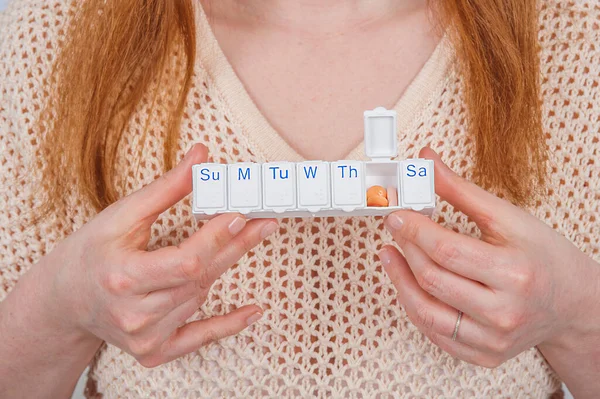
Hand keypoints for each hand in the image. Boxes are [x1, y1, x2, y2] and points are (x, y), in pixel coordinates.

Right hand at [40, 144, 278, 367]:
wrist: (65, 299)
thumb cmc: (92, 251)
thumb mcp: (122, 215)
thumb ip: (166, 189)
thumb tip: (202, 155)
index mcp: (123, 277)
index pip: (185, 261)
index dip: (216, 239)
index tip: (241, 214)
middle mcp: (133, 315)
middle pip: (200, 278)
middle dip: (235, 246)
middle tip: (265, 223)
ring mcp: (144, 339)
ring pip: (200, 297)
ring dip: (215, 268)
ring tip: (227, 243)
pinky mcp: (153, 353)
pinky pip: (199, 340)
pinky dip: (228, 326)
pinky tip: (254, 311)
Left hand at [379, 147, 599, 368]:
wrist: (571, 303)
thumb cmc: (541, 256)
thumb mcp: (508, 218)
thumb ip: (462, 191)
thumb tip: (425, 161)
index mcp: (515, 273)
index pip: (447, 250)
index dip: (414, 230)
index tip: (397, 214)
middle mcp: (505, 312)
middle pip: (433, 279)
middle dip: (406, 249)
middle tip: (395, 229)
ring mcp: (493, 340)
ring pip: (426, 313)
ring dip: (399, 281)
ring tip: (389, 255)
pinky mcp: (484, 356)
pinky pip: (436, 334)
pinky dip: (415, 306)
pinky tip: (408, 284)